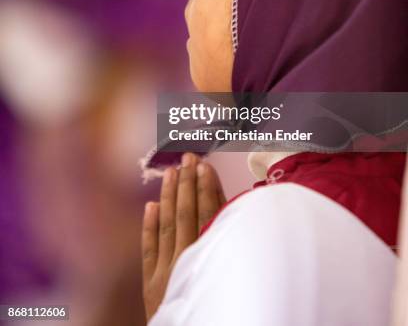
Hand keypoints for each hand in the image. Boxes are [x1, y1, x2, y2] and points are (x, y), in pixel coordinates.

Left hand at [142, 153, 225, 321]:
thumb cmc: (224, 310)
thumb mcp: (234, 277)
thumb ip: (230, 244)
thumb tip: (234, 213)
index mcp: (211, 258)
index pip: (209, 214)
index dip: (207, 188)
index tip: (205, 166)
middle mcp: (187, 262)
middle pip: (187, 214)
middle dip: (188, 183)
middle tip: (188, 158)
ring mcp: (167, 274)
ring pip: (167, 226)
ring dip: (169, 197)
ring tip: (170, 172)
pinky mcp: (152, 287)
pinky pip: (149, 250)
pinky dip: (149, 227)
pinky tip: (149, 206)